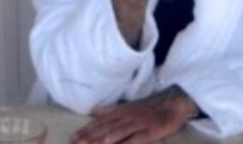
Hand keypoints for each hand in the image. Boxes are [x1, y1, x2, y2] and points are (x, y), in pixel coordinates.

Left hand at [71, 88, 197, 143]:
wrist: (170, 103)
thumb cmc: (147, 107)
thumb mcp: (126, 107)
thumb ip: (110, 111)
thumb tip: (94, 112)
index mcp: (118, 112)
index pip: (98, 123)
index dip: (85, 130)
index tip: (72, 137)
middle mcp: (125, 117)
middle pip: (104, 129)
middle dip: (89, 137)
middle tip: (75, 142)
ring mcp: (137, 124)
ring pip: (117, 133)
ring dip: (102, 139)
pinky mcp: (149, 132)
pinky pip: (135, 139)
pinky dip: (126, 142)